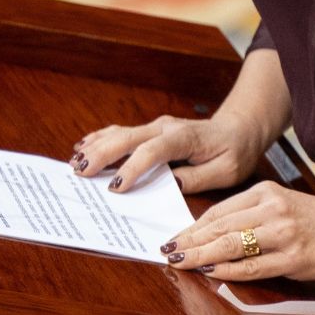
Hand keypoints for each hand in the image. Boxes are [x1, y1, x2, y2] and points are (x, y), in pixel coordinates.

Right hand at [70, 113, 265, 194]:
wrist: (238, 129)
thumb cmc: (234, 152)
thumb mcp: (226, 171)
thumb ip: (198, 178)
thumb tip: (170, 184)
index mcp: (184, 138)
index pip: (153, 151)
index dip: (133, 168)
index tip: (116, 188)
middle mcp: (165, 128)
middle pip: (128, 138)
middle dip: (102, 154)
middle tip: (80, 172)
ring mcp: (156, 127)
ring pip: (121, 133)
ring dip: (97, 146)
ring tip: (75, 162)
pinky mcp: (151, 131)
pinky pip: (122, 132)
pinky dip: (102, 138)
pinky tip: (84, 146)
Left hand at [161, 181, 314, 281]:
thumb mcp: (282, 203)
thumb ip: (251, 213)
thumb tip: (213, 234)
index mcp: (266, 192)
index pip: (219, 210)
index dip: (193, 225)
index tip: (174, 236)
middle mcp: (271, 209)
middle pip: (219, 226)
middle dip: (189, 240)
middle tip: (167, 250)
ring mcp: (282, 233)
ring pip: (231, 244)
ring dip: (201, 254)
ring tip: (181, 261)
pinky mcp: (292, 257)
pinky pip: (253, 266)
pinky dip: (228, 270)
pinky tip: (212, 271)